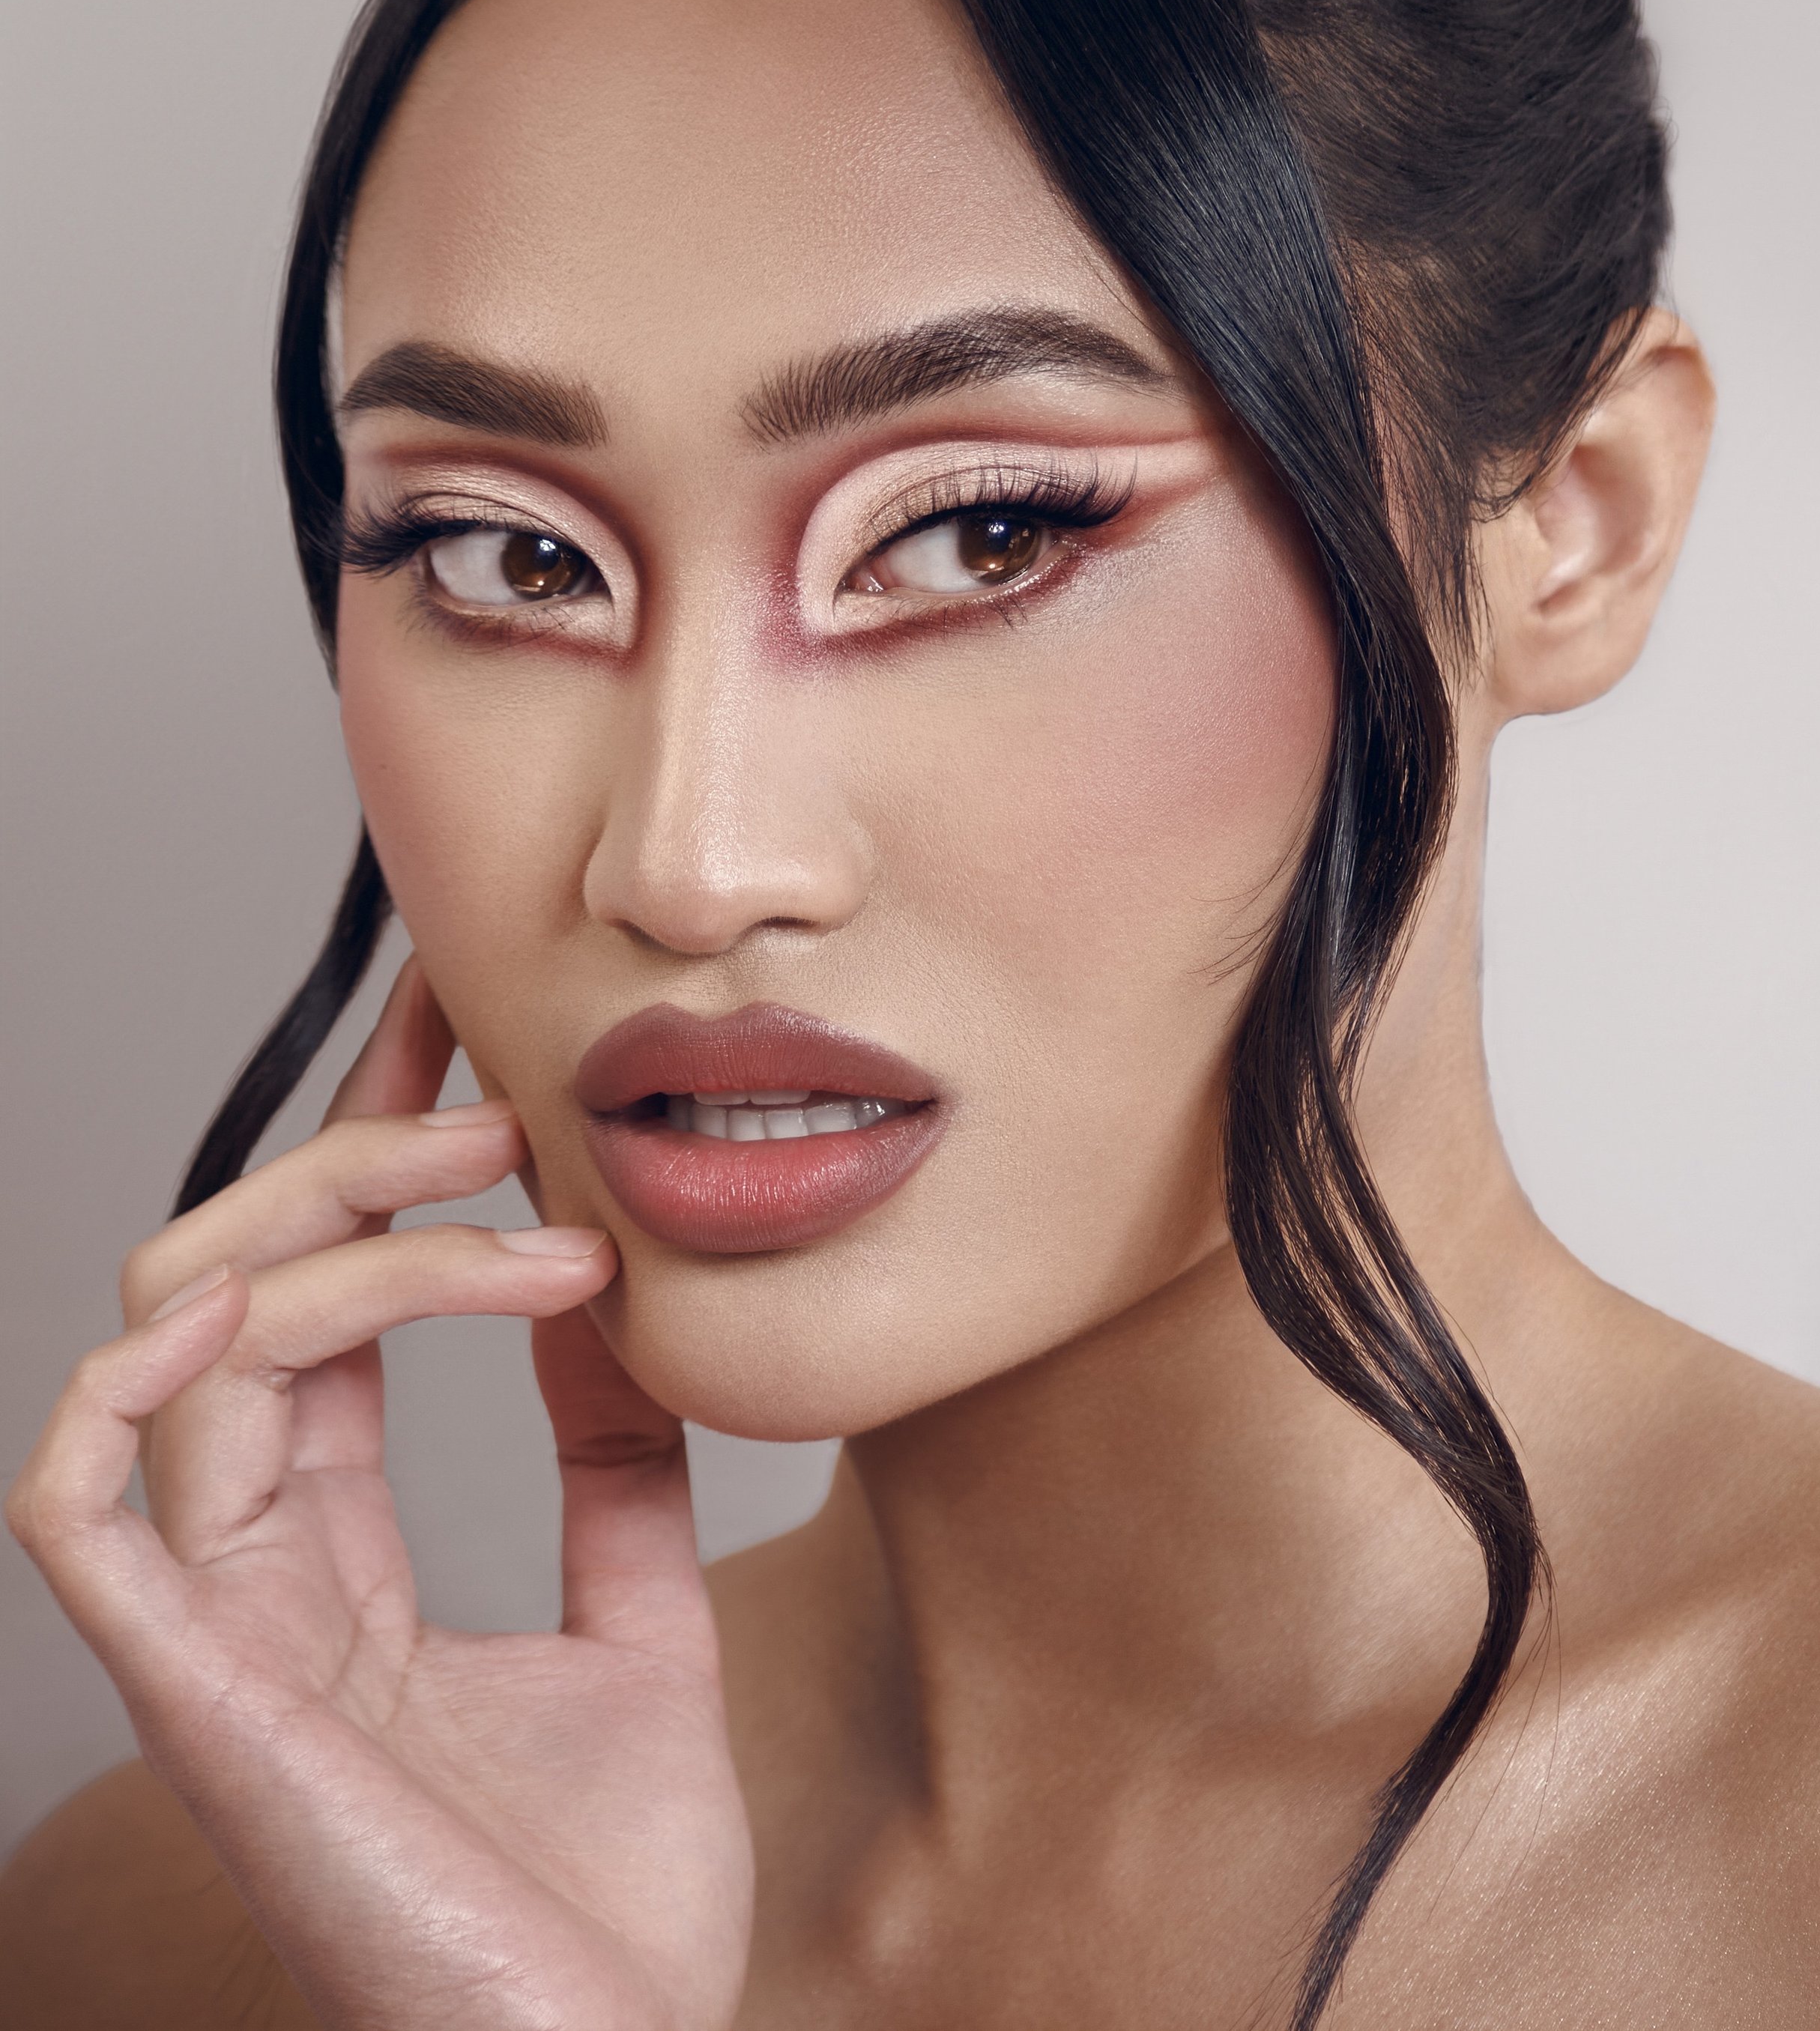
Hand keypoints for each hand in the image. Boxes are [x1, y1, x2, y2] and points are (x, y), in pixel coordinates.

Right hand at [7, 961, 753, 2030]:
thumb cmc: (613, 1902)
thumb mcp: (637, 1633)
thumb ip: (612, 1481)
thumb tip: (619, 1308)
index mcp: (330, 1567)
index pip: (316, 1308)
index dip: (372, 1154)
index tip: (458, 1023)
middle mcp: (249, 1580)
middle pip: (228, 1290)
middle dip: (354, 1152)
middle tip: (505, 1093)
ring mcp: (210, 1633)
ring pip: (181, 1344)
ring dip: (343, 1233)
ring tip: (502, 1187)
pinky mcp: (195, 1696)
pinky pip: (76, 1508)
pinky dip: (138, 1374)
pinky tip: (258, 1290)